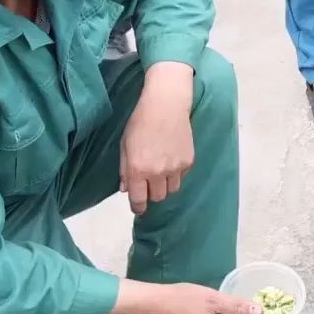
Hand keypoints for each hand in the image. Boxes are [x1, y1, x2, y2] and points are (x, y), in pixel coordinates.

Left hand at [121, 62, 194, 214]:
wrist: (166, 105)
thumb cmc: (140, 122)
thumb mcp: (125, 145)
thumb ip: (124, 169)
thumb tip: (126, 189)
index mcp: (138, 170)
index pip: (139, 200)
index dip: (138, 207)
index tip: (138, 208)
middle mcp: (158, 173)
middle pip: (158, 198)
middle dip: (152, 193)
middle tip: (148, 182)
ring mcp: (176, 168)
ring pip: (171, 189)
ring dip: (165, 184)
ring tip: (161, 170)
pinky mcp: (188, 162)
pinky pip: (182, 176)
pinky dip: (176, 173)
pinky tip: (171, 158)